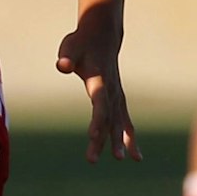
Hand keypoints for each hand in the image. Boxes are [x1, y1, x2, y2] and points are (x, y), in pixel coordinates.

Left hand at [56, 12, 140, 163]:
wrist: (101, 35)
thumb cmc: (80, 43)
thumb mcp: (69, 47)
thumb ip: (66, 57)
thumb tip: (62, 65)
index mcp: (98, 80)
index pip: (99, 103)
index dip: (96, 120)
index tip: (92, 136)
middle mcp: (111, 90)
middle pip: (108, 119)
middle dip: (103, 140)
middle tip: (92, 159)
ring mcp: (117, 96)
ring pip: (119, 122)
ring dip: (121, 141)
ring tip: (125, 159)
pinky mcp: (117, 99)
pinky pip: (125, 121)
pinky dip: (129, 137)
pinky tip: (134, 156)